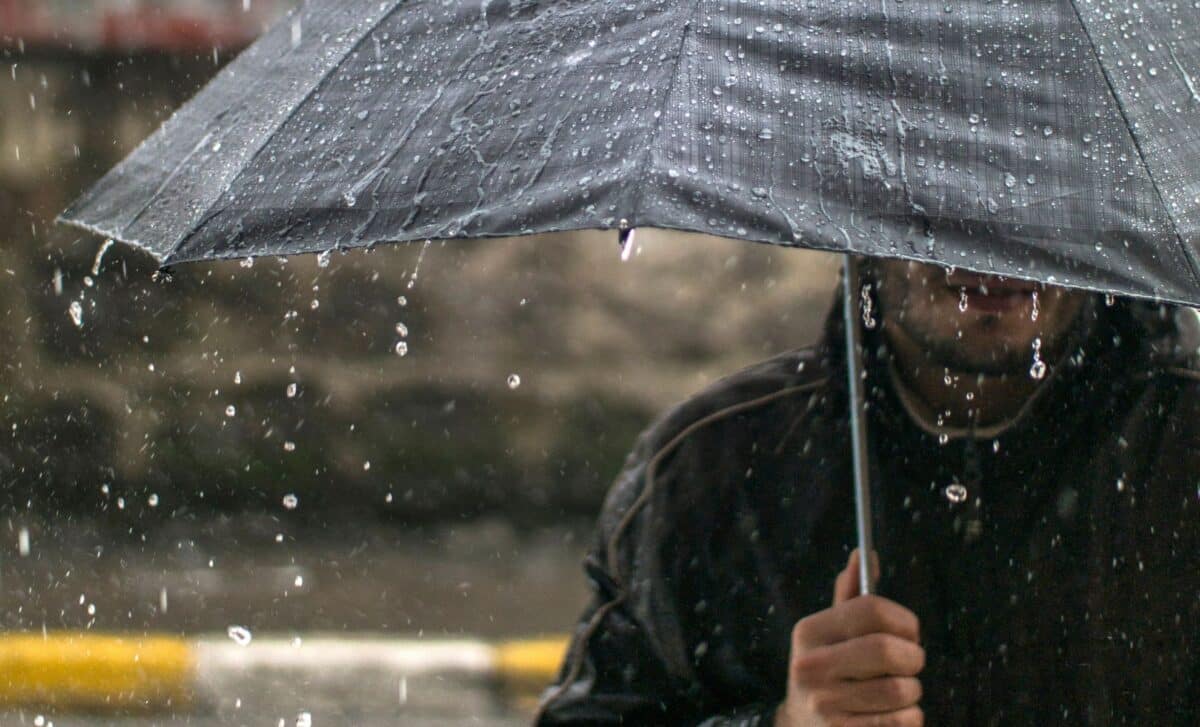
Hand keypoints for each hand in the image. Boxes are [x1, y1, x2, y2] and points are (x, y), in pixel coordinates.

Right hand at [773, 549, 924, 726]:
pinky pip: (904, 720)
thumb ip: (851, 596)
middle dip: (912, 657)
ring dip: (912, 691)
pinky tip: (891, 713)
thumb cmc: (829, 669)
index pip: (871, 609)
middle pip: (887, 649)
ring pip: (901, 689)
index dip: (904, 620)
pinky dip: (909, 717)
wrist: (802, 724)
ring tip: (897, 691)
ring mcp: (825, 704)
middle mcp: (811, 666)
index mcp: (809, 631)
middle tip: (910, 662)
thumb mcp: (831, 632)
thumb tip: (863, 555)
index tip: (909, 632)